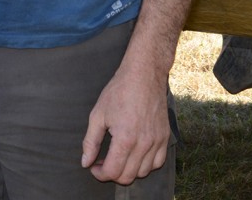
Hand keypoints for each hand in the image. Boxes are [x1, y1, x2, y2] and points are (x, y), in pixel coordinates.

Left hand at [81, 63, 170, 184]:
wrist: (143, 75)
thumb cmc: (119, 91)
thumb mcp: (98, 114)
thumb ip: (91, 141)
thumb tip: (85, 162)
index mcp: (125, 139)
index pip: (113, 171)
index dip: (100, 174)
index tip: (93, 166)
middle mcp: (144, 144)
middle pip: (128, 176)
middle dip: (112, 174)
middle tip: (103, 163)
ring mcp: (157, 142)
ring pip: (143, 172)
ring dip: (129, 171)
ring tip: (118, 157)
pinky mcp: (165, 138)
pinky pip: (158, 162)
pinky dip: (146, 164)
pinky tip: (135, 154)